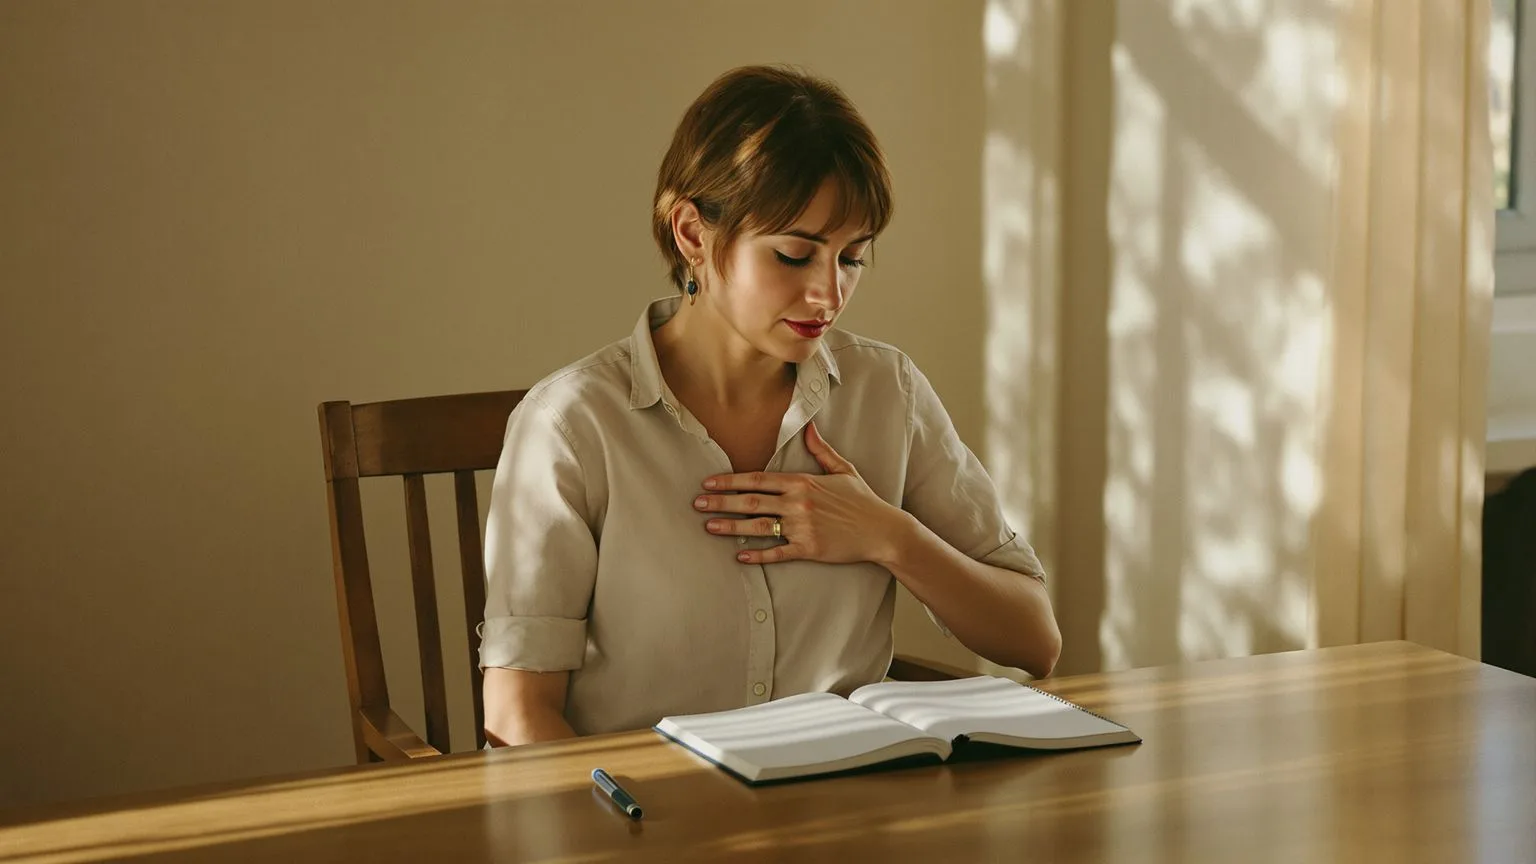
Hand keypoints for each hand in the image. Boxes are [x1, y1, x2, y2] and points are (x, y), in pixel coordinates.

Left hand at [693, 422, 906, 564]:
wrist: (883, 530)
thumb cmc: (862, 500)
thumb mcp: (843, 469)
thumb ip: (821, 450)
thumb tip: (809, 427)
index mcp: (803, 482)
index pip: (758, 479)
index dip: (731, 480)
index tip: (709, 481)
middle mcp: (799, 503)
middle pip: (751, 502)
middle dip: (721, 501)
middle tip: (697, 503)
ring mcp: (803, 527)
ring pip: (759, 526)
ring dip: (731, 527)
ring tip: (708, 526)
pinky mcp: (810, 549)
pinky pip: (778, 552)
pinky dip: (758, 555)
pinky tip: (739, 556)